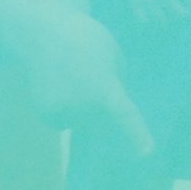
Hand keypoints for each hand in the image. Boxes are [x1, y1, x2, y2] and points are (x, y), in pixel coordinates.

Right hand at [17, 7, 154, 157]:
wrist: (44, 36)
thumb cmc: (85, 40)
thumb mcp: (113, 58)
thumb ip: (114, 85)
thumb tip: (109, 109)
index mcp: (103, 88)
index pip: (124, 115)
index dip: (137, 135)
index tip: (145, 154)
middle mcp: (82, 106)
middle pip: (99, 120)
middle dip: (99, 108)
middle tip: (89, 76)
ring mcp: (61, 112)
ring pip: (79, 121)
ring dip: (79, 107)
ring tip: (70, 78)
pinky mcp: (45, 114)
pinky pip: (62, 120)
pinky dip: (62, 108)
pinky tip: (56, 86)